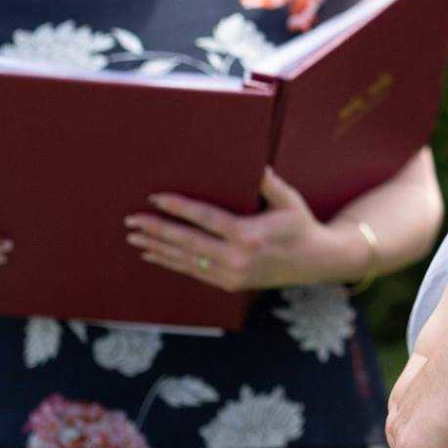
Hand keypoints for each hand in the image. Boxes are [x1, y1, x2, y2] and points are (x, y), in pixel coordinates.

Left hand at [124, 167, 343, 291]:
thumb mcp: (289, 201)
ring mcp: (231, 274)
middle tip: (132, 221)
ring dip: (157, 248)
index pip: (205, 219)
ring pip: (185, 260)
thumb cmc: (301, 226)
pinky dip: (171, 262)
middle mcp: (236, 258)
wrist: (315, 263)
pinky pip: (193, 272)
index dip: (178, 208)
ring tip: (134, 238)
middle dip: (156, 230)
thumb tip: (254, 163)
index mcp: (248, 236)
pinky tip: (154, 255)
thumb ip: (269, 183)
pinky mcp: (229, 284)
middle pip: (187, 242)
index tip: (156, 199)